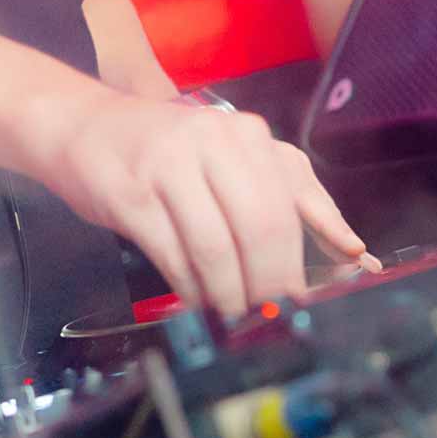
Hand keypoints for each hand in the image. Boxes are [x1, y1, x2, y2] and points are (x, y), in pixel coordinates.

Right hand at [45, 92, 366, 317]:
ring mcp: (167, 164)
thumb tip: (356, 254)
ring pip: (217, 247)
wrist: (80, 126)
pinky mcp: (131, 193)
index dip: (309, 257)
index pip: (295, 202)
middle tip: (267, 312)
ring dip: (229, 294)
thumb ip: (290, 195)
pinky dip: (191, 288)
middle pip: (261, 227)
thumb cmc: (165, 151)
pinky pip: (174, 256)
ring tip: (231, 310)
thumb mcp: (231, 158)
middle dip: (269, 283)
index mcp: (245, 132)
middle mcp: (210, 139)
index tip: (308, 294)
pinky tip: (195, 296)